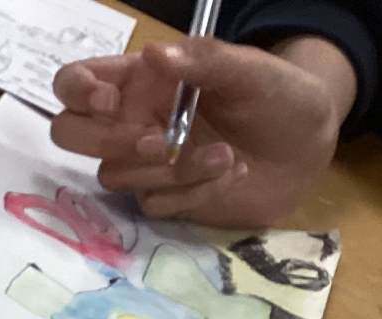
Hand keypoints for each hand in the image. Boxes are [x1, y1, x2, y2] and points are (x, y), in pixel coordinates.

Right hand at [50, 36, 355, 226]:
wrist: (311, 145)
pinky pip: (151, 203)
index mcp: (141, 80)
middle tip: (159, 144)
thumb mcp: (250, 69)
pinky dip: (191, 192)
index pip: (73, 82)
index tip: (109, 101)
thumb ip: (204, 60)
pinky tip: (228, 174)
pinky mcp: (163, 197)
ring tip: (225, 156)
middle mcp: (131, 120)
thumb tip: (152, 53)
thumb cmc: (279, 95)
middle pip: (70, 134)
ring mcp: (143, 163)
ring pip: (115, 174)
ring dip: (172, 170)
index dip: (77, 92)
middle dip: (108, 142)